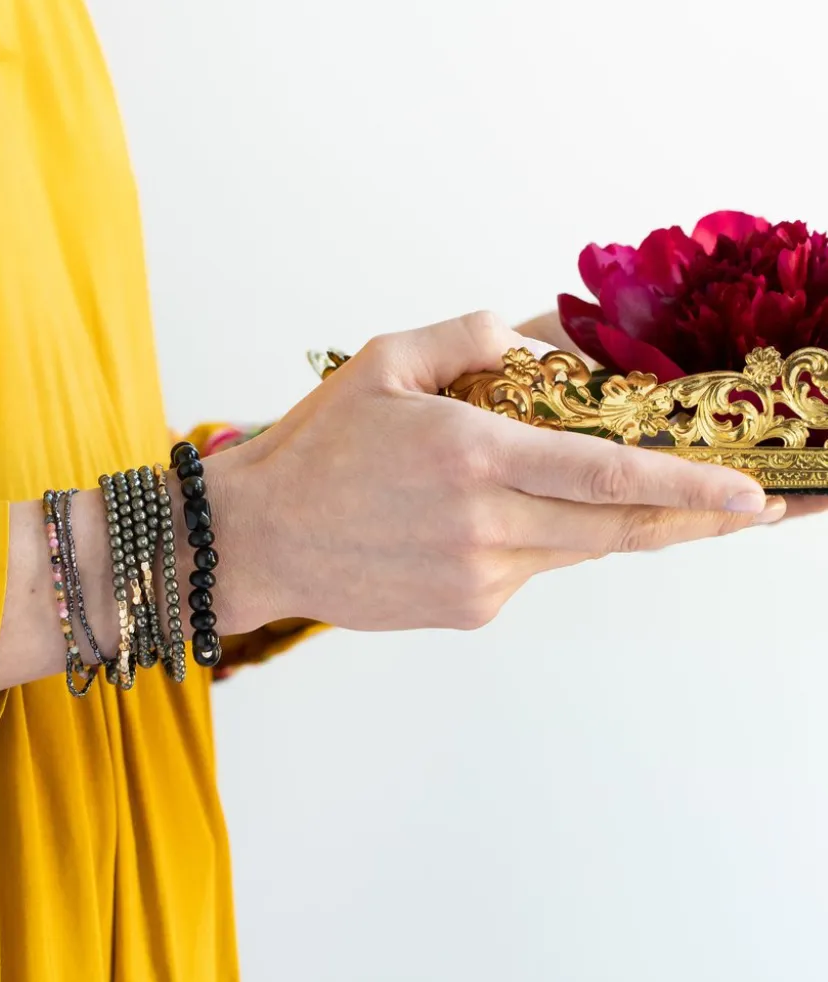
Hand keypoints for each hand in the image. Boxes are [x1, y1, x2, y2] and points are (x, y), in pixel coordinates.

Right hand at [209, 311, 783, 634]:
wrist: (261, 539)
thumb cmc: (315, 449)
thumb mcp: (385, 361)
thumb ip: (474, 337)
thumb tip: (548, 344)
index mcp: (469, 453)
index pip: (606, 475)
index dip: (689, 488)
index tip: (753, 497)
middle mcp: (483, 525)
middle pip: (618, 530)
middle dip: (693, 519)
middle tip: (753, 509)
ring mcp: (478, 579)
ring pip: (577, 550)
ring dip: (611, 523)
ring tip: (620, 498)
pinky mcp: (467, 611)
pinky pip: (530, 571)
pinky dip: (537, 539)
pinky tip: (488, 520)